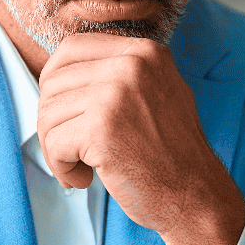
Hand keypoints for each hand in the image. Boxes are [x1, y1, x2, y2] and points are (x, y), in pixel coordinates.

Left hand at [35, 34, 244, 244]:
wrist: (196, 196)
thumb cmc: (172, 154)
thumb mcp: (157, 93)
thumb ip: (119, 75)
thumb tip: (61, 73)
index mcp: (143, 51)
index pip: (72, 48)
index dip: (55, 82)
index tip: (63, 112)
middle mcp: (130, 64)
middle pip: (54, 81)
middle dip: (52, 120)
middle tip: (70, 149)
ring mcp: (115, 94)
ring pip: (48, 113)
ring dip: (55, 148)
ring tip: (80, 167)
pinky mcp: (101, 128)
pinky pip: (53, 143)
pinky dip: (61, 167)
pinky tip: (84, 178)